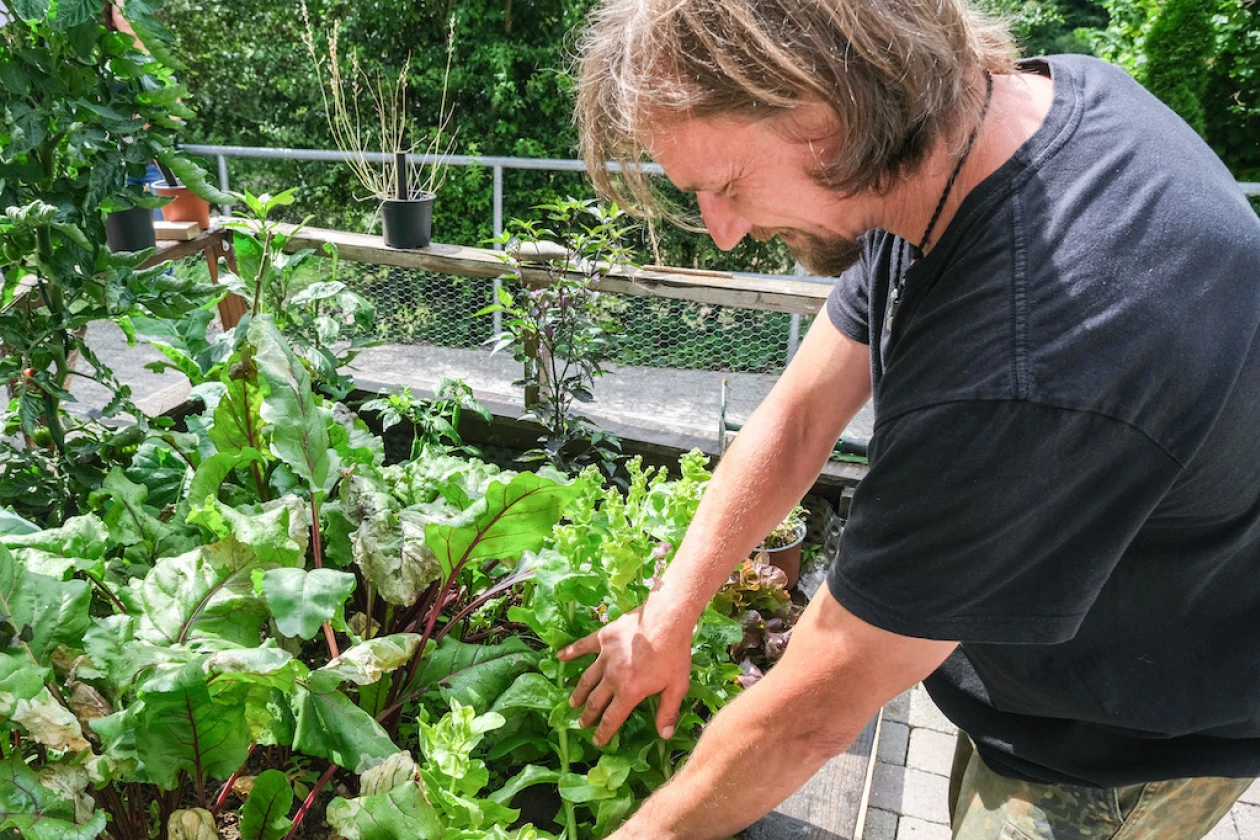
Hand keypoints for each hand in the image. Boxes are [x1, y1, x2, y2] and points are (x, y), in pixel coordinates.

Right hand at [557, 601, 694, 745]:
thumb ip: (668, 711)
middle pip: (596, 701)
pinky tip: (560, 657)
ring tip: (573, 702)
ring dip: (579, 692)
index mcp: (629, 691)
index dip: (604, 732)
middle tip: (582, 723)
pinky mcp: (603, 638)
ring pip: (587, 679)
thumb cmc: (674, 653)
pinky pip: (583, 646)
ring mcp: (605, 656)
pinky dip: (571, 652)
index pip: (612, 718)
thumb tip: (665, 736)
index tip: (597, 741)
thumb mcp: (677, 685)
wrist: (667, 619)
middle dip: (588, 715)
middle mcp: (612, 677)